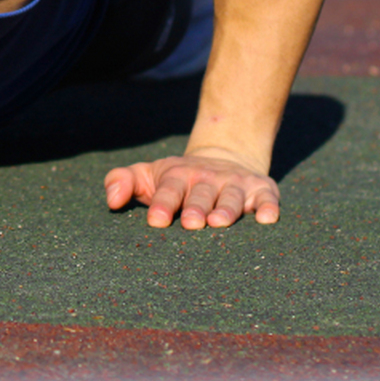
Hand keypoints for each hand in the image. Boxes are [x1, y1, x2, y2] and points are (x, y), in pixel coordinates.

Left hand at [103, 147, 278, 229]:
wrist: (225, 156)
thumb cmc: (178, 179)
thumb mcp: (148, 175)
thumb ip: (123, 182)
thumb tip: (111, 201)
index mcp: (179, 176)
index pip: (169, 189)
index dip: (162, 204)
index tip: (155, 221)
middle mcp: (209, 178)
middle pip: (202, 194)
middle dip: (196, 207)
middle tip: (190, 224)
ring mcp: (236, 184)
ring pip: (232, 197)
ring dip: (227, 209)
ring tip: (219, 222)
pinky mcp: (262, 191)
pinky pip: (268, 199)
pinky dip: (269, 207)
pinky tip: (267, 219)